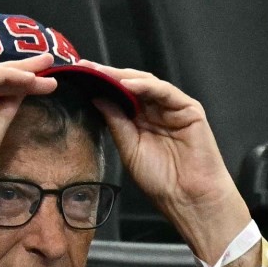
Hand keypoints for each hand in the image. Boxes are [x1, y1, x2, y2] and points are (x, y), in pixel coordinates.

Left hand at [82, 61, 250, 259]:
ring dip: (123, 77)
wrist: (188, 198)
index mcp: (141, 122)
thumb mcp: (129, 149)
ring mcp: (173, 109)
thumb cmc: (162, 180)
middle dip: (108, 75)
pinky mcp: (189, 110)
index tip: (78, 76)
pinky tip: (128, 84)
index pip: (119, 96)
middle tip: (85, 67)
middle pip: (131, 85)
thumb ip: (116, 122)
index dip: (100, 85)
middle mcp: (156, 111)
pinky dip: (147, 86)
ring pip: (147, 84)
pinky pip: (165, 92)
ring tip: (102, 72)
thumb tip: (97, 97)